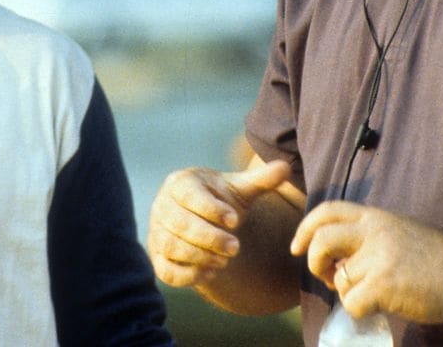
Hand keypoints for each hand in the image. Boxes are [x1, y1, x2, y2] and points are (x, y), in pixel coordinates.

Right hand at [147, 158, 292, 287]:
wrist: (204, 221)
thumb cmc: (222, 201)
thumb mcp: (241, 190)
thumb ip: (261, 180)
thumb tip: (285, 168)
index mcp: (180, 183)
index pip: (189, 195)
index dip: (211, 209)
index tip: (234, 220)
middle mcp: (162, 206)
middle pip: (179, 224)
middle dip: (209, 238)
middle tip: (235, 247)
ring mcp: (156, 232)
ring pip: (171, 247)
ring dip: (200, 256)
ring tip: (225, 261)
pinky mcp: (158, 257)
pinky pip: (166, 271)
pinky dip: (189, 275)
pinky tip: (212, 272)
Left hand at [290, 201, 442, 323]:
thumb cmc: (435, 257)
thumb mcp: (396, 231)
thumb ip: (366, 237)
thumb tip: (334, 260)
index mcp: (374, 217)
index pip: (326, 211)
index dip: (305, 228)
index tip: (296, 247)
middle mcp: (373, 232)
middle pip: (321, 239)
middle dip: (313, 261)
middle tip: (326, 276)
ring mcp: (378, 257)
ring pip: (339, 279)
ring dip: (347, 292)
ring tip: (370, 292)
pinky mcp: (384, 284)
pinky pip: (352, 303)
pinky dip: (360, 310)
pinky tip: (380, 306)